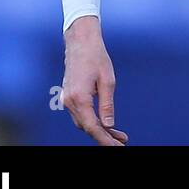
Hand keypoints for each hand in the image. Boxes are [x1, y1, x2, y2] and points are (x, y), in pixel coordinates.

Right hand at [61, 17, 128, 145]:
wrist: (80, 42)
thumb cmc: (96, 58)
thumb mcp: (108, 81)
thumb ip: (107, 105)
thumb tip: (109, 125)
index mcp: (79, 98)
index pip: (92, 127)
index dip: (105, 139)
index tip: (117, 146)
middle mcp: (69, 102)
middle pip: (87, 127)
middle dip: (104, 137)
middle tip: (122, 142)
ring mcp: (66, 100)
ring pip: (83, 122)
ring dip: (99, 130)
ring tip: (118, 135)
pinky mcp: (69, 96)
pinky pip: (80, 114)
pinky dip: (92, 121)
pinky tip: (105, 124)